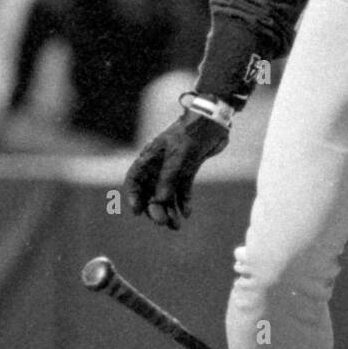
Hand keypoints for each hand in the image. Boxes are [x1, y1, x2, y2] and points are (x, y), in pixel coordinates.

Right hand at [125, 112, 229, 229]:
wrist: (213, 122)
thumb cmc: (191, 134)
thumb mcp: (178, 156)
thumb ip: (169, 178)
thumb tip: (161, 201)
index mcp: (150, 157)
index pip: (135, 180)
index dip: (134, 196)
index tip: (138, 211)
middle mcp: (159, 165)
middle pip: (151, 191)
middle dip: (155, 208)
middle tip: (163, 222)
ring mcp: (174, 168)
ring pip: (167, 194)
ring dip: (170, 210)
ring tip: (176, 226)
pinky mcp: (188, 170)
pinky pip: (182, 190)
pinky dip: (184, 201)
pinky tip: (187, 213)